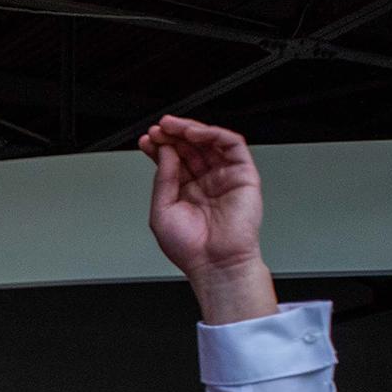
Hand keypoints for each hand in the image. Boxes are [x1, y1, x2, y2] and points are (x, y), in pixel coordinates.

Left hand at [139, 116, 275, 323]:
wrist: (214, 264)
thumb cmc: (190, 248)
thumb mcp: (161, 210)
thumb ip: (163, 179)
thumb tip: (165, 152)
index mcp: (185, 190)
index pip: (173, 160)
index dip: (160, 147)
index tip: (147, 138)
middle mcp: (205, 181)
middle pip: (190, 148)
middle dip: (172, 135)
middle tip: (159, 128)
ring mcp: (224, 176)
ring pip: (209, 142)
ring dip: (190, 130)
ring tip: (172, 126)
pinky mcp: (243, 174)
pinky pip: (232, 145)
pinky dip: (214, 134)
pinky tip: (195, 134)